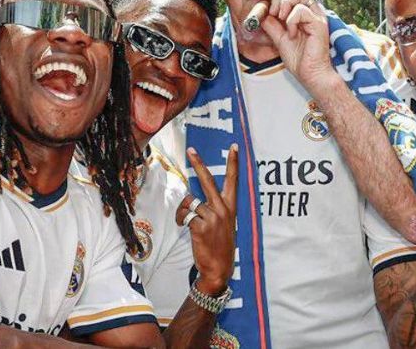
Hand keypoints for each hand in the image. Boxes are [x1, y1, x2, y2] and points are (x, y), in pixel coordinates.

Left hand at [177, 145, 238, 296]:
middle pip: (208, 180)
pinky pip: (185, 215)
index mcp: (231, 207)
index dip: (233, 163)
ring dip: (183, 209)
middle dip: (199, 164)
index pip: (233, 180)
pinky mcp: (201, 226)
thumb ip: (214, 209)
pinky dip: (181, 219)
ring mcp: (212, 217)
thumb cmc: (220, 245)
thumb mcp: (224, 224)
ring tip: (185, 220)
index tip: (234, 147)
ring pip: (190, 201)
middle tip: (191, 150)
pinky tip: (185, 227)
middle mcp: (223, 209)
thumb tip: (194, 200)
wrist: (219, 268)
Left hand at [255, 0, 336, 93]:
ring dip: (286, 3)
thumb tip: (260, 11)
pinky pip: (302, 10)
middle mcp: (313, 12)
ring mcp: (317, 17)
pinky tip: (292, 33)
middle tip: (273, 14)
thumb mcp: (279, 38)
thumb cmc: (299, 59)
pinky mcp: (319, 24)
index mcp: (305, 14)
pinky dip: (292, 20)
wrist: (310, 75)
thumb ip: (271, 24)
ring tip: (281, 19)